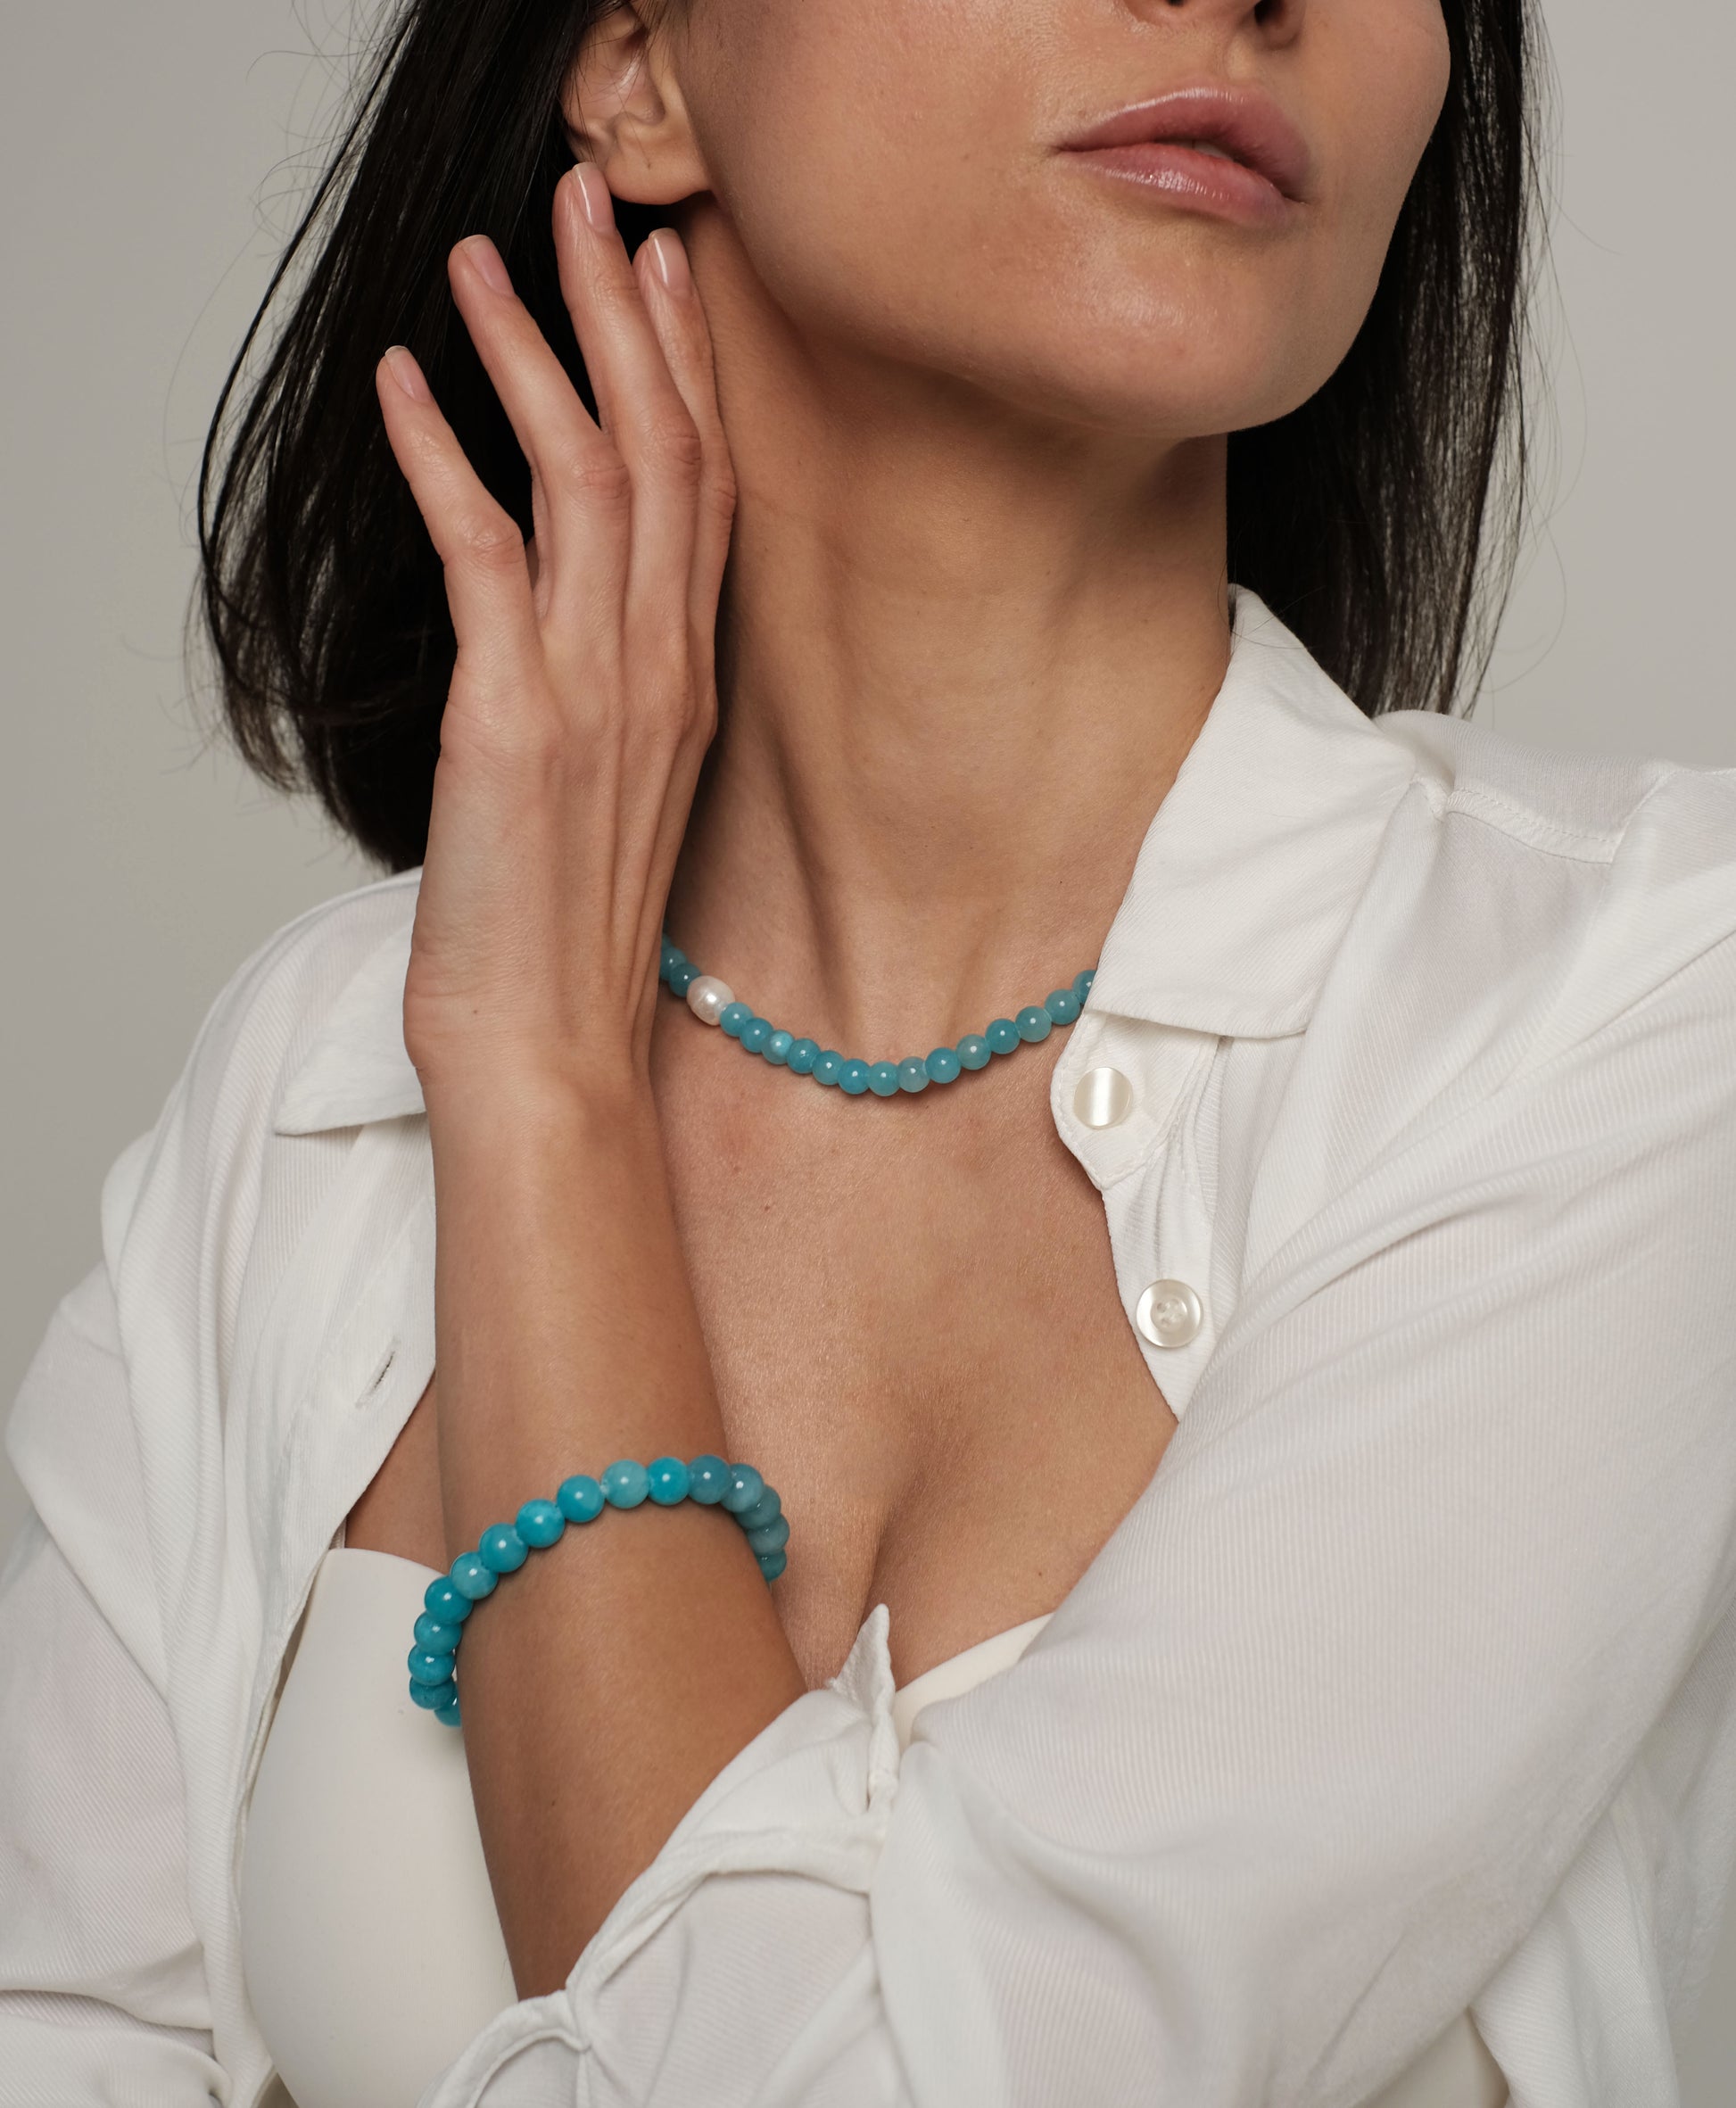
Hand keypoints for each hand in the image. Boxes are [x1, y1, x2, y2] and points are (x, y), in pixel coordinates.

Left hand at [377, 163, 735, 1100]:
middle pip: (662, 450)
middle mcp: (661, 669)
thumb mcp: (617, 797)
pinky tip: (405, 387)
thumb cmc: (575, 938)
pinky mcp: (515, 719)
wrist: (555, 1048)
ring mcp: (597, 689)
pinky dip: (443, 456)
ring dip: (532, 353)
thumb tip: (573, 628)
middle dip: (620, 313)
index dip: (685, 370)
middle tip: (583, 204)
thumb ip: (617, 695)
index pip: (707, 492)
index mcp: (690, 683)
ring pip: (586, 476)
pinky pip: (484, 553)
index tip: (659, 274)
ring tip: (483, 261)